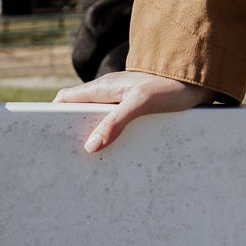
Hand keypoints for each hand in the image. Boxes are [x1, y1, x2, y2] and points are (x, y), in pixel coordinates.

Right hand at [53, 70, 217, 152]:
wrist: (201, 79)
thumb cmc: (173, 86)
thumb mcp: (142, 102)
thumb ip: (116, 121)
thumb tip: (89, 146)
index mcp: (104, 87)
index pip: (66, 99)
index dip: (52, 114)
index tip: (44, 137)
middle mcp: (110, 93)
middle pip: (79, 112)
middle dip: (69, 132)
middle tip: (64, 160)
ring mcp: (123, 101)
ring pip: (97, 120)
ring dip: (91, 137)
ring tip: (86, 166)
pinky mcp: (137, 110)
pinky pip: (115, 125)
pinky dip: (109, 138)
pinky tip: (113, 157)